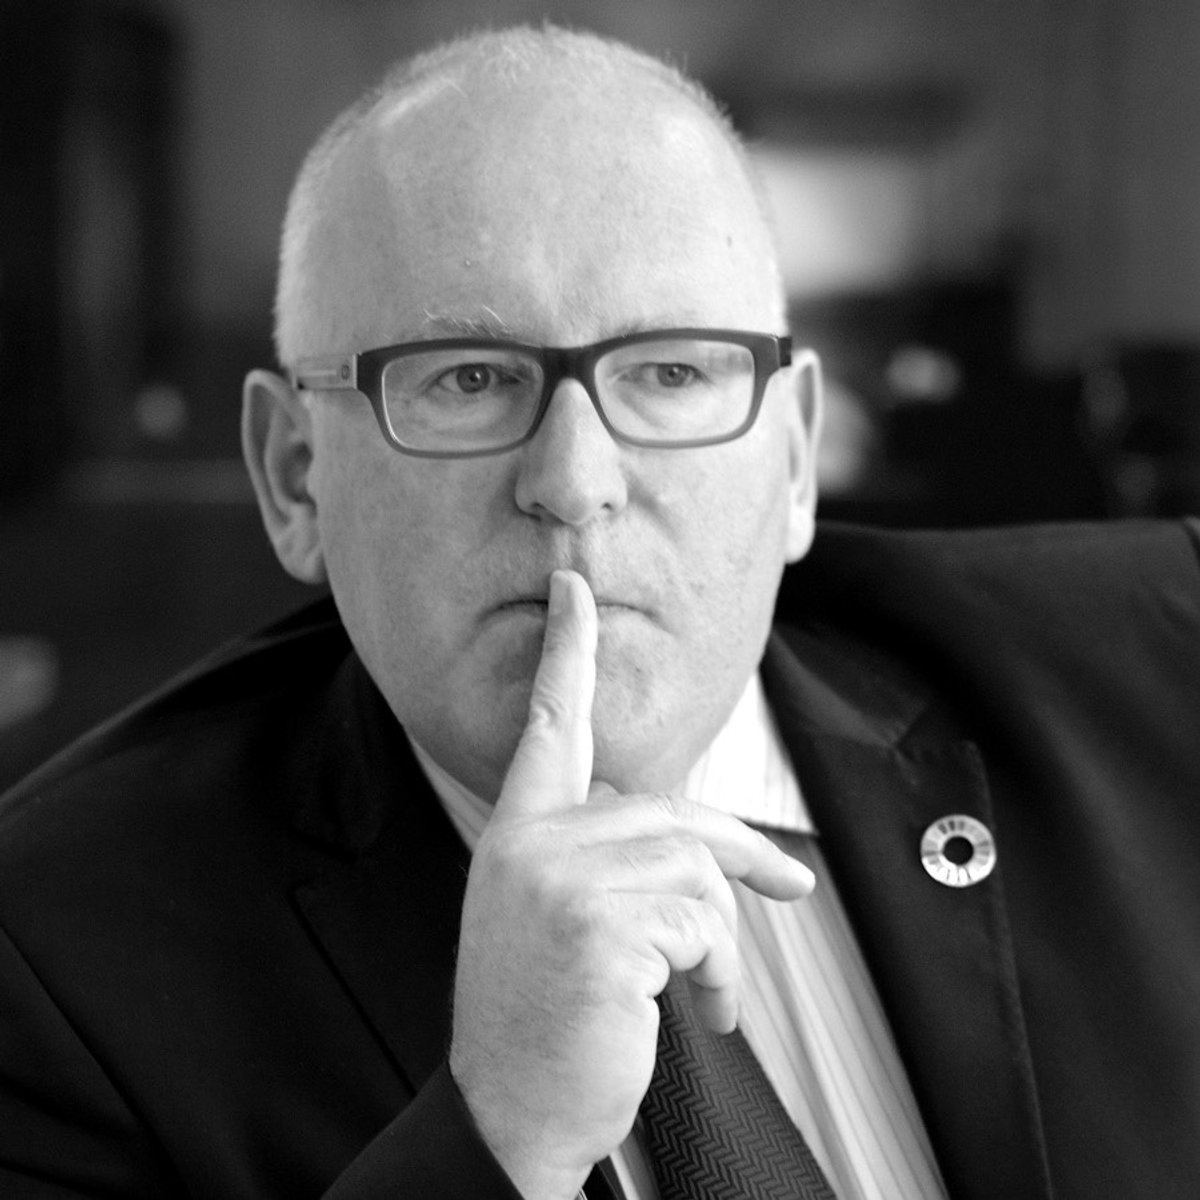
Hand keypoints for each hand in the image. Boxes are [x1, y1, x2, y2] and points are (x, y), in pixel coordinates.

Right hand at [449, 569, 813, 1199]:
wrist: (509, 1111)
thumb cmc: (543, 1020)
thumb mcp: (562, 919)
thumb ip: (606, 859)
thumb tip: (702, 847)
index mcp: (519, 833)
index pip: (545, 724)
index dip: (564, 649)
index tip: (572, 586)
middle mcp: (531, 842)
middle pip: (672, 813)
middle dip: (740, 854)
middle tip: (791, 884)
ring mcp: (559, 879)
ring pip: (695, 869)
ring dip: (723, 941)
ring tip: (709, 993)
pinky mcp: (596, 924)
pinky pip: (702, 922)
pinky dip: (721, 971)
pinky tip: (701, 1011)